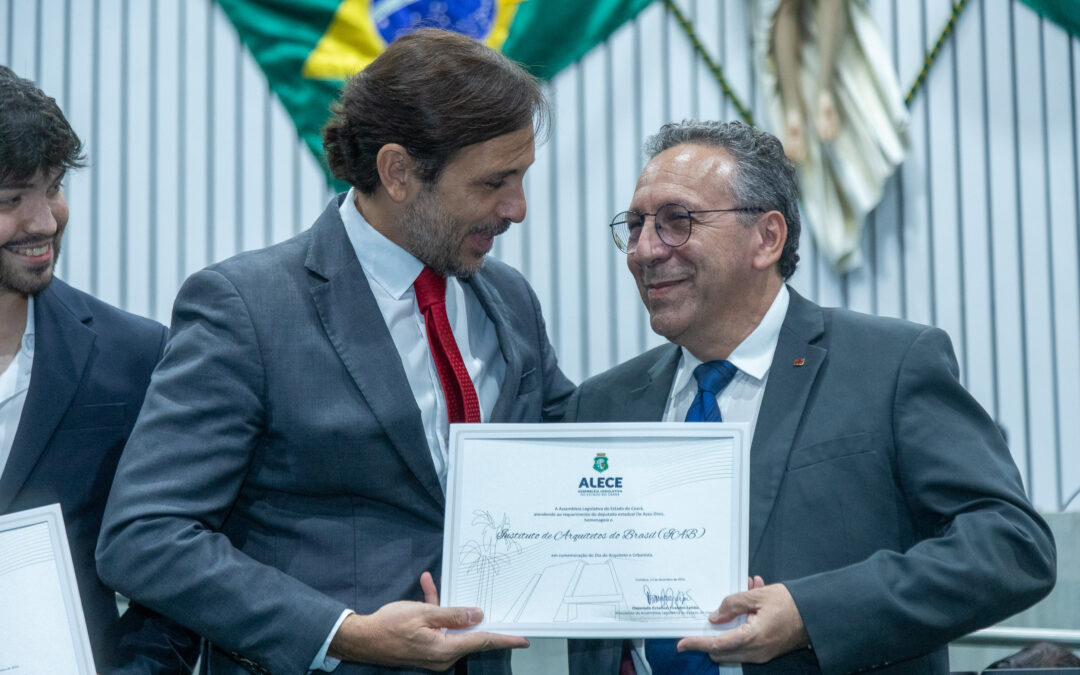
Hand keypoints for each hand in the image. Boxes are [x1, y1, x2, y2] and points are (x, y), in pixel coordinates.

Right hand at [328, 572, 528, 670]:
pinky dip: (434, 608)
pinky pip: (437, 626)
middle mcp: (443, 655)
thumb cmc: (390, 626)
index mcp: (445, 649)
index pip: (483, 642)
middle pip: (470, 635)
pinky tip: (425, 585)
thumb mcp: (423, 614)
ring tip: (432, 586)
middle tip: (494, 604)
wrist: (361, 639)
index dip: (505, 638)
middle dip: (476, 616)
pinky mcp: (424, 645)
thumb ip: (452, 614)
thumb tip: (478, 615)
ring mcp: (433, 651)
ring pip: (452, 626)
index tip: (524, 639)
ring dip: (446, 606)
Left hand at [677, 580, 807, 664]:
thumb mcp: (758, 596)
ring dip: (728, 630)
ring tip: (741, 601)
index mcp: (752, 637)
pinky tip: (750, 609)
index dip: (697, 644)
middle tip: (715, 614)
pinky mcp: (767, 653)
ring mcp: (762, 655)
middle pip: (721, 651)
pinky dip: (740, 631)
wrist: (816, 614)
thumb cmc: (789, 603)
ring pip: (732, 650)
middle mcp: (756, 652)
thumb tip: (714, 617)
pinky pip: (744, 646)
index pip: (717, 645)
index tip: (681, 643)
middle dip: (712, 636)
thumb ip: (732, 605)